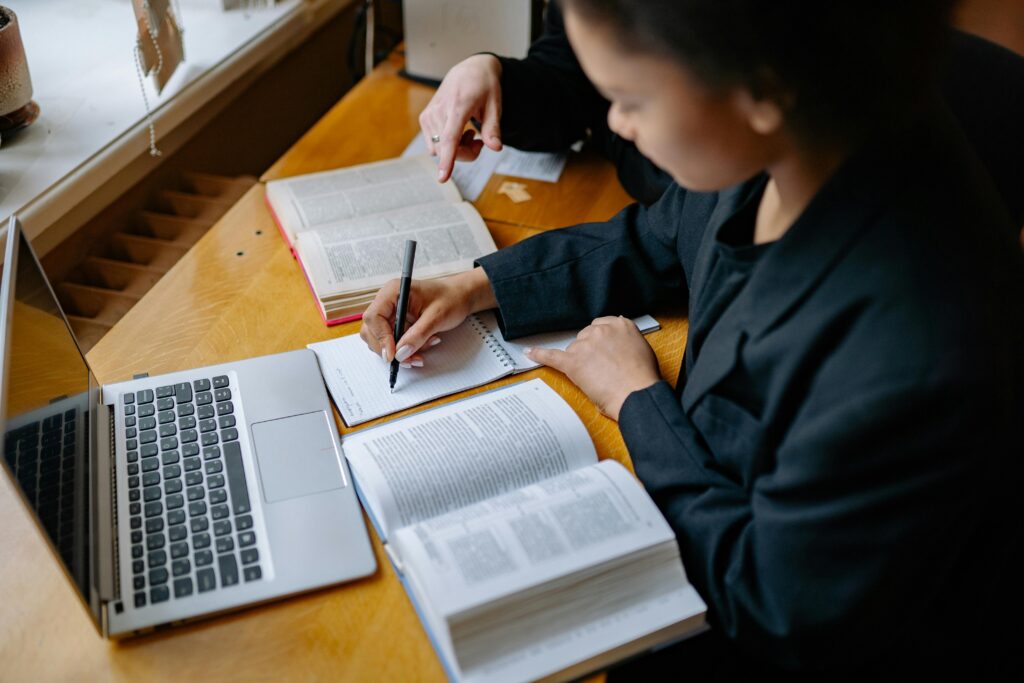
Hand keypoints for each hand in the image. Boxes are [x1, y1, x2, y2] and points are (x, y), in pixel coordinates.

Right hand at [360, 268, 497, 363]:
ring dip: (400, 351)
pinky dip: (406, 349)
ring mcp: (391, 313)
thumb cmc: (450, 299)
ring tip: (422, 351)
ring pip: (381, 340)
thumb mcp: (437, 317)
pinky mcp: (397, 324)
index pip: (374, 317)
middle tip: (410, 360)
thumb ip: (417, 335)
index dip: (380, 338)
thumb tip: (400, 353)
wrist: (460, 297)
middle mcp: (387, 302)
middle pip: (372, 331)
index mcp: (393, 292)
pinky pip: (394, 342)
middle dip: (390, 349)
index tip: (393, 354)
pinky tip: (424, 344)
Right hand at [419, 54, 503, 182]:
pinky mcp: (425, 118)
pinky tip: (459, 131)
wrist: (469, 69)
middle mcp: (439, 110)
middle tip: (481, 141)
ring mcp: (429, 115)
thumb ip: (493, 128)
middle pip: (448, 149)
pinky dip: (448, 145)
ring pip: (439, 150)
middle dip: (466, 154)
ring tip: (470, 133)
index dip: (447, 160)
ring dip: (457, 150)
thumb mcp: (495, 105)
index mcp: (458, 106)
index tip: (442, 178)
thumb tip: (496, 148)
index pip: (450, 138)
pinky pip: (435, 144)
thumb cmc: (485, 86)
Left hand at [525, 316, 660, 420]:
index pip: (600, 326)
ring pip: (574, 349)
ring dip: (580, 361)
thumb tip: (617, 334)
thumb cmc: (643, 378)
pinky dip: (539, 354)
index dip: (598, 340)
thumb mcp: (641, 348)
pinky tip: (530, 353)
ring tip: (597, 379)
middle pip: (585, 337)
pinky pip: (552, 355)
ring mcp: (586, 345)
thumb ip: (626, 338)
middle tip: (601, 369)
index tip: (599, 348)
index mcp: (621, 325)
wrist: (637, 395)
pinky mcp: (573, 361)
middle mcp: (602, 330)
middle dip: (589, 352)